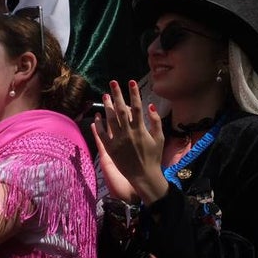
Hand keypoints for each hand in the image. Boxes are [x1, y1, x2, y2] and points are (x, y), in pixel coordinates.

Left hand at [91, 80, 166, 203]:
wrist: (144, 176)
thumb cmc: (153, 157)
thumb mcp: (159, 138)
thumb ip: (155, 121)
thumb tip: (150, 105)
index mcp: (141, 130)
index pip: (136, 107)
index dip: (133, 93)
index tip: (131, 82)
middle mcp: (128, 133)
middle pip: (121, 110)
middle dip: (117, 94)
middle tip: (113, 82)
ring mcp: (118, 141)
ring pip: (111, 119)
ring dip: (107, 106)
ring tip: (105, 95)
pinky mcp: (110, 149)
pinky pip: (103, 134)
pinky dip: (99, 124)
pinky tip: (98, 116)